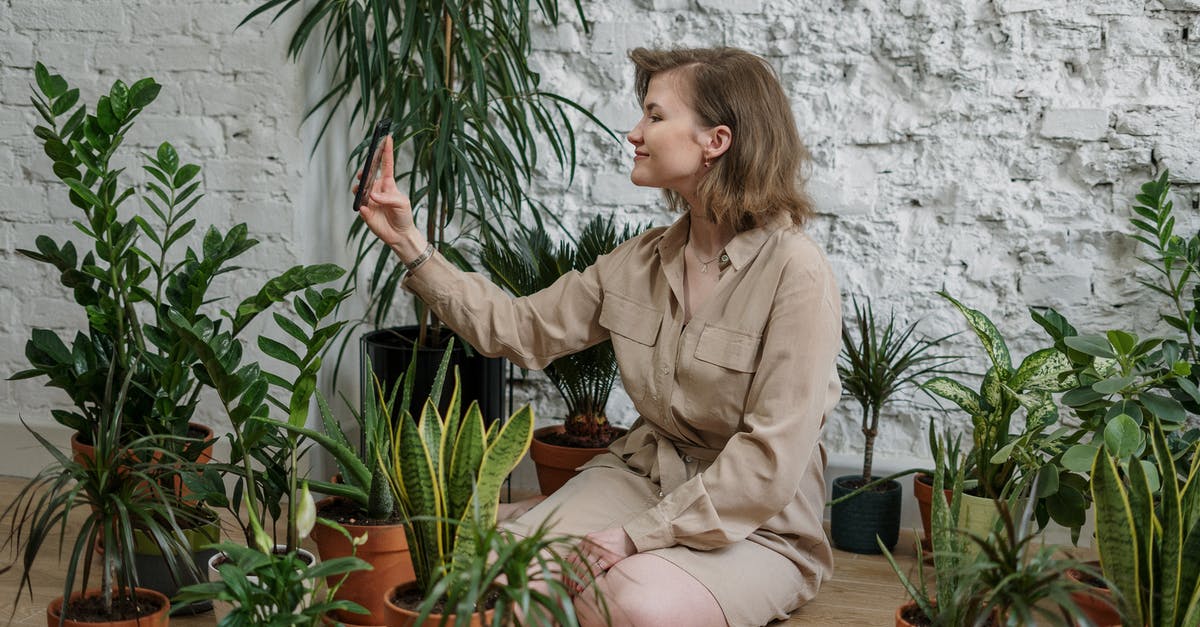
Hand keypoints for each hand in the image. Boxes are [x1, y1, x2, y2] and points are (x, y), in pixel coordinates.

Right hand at [355, 136, 423, 253]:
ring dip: (359, 188)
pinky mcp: (365, 211)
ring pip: (359, 189)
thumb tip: (372, 195)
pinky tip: (366, 209)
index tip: (387, 137)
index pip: (386, 164)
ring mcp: (369, 199)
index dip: (386, 151)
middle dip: (364, 171)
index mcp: (388, 184)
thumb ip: (388, 197)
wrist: (400, 235)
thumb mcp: (401, 204)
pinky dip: (361, 206)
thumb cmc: (404, 216)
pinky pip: (359, 206)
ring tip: (361, 190)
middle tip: (363, 174)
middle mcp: (377, 189)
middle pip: (367, 175)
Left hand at [565, 527, 635, 593]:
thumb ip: (587, 549)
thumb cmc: (614, 541)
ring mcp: (599, 550)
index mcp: (587, 540)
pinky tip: (582, 587)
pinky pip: (593, 570)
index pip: (571, 557)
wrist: (632, 537)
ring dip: (576, 581)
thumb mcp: (598, 541)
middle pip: (575, 563)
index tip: (563, 582)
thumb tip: (575, 564)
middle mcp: (590, 543)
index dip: (565, 570)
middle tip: (566, 590)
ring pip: (582, 567)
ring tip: (572, 591)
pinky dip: (586, 579)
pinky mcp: (608, 557)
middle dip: (569, 578)